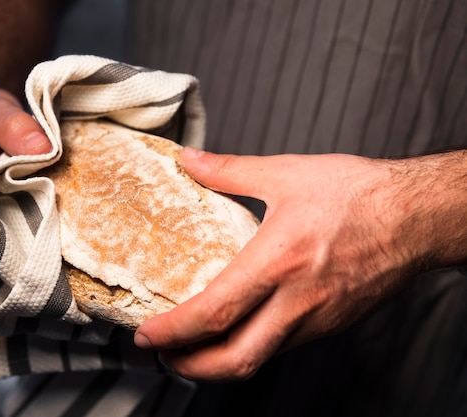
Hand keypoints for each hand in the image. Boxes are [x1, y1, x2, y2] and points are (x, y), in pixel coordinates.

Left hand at [134, 147, 431, 380]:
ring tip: (194, 347)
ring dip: (219, 362)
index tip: (147, 333)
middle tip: (164, 355)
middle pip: (235, 359)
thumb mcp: (286, 173)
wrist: (418, 216)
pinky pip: (283, 347)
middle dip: (190, 367)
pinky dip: (251, 347)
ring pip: (259, 359)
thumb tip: (188, 161)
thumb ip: (228, 170)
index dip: (173, 330)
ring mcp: (317, 319)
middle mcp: (298, 300)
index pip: (214, 312)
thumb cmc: (358, 194)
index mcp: (279, 260)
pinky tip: (240, 330)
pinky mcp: (331, 325)